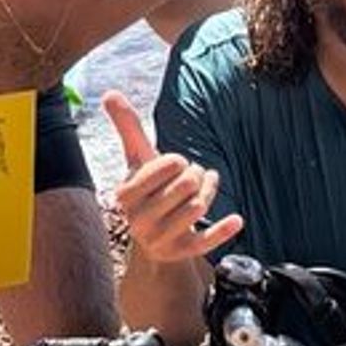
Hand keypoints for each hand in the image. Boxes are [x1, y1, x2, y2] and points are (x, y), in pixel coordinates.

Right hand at [105, 92, 242, 262]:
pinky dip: (223, 230)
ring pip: (198, 206)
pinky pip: (205, 241)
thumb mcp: (136, 159)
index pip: (168, 164)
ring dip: (209, 192)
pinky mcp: (181, 253)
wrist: (152, 235)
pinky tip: (237, 220)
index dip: (178, 161)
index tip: (175, 165)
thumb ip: (127, 127)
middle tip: (190, 180)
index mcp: (125, 195)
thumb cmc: (147, 188)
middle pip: (187, 185)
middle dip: (196, 175)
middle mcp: (138, 221)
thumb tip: (109, 92)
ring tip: (203, 190)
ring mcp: (159, 239)